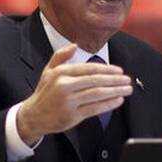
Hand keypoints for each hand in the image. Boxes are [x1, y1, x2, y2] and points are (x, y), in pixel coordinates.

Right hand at [15, 44, 132, 145]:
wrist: (33, 116)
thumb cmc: (45, 92)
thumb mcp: (48, 71)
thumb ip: (60, 56)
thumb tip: (75, 45)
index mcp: (61, 73)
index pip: (89, 69)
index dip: (107, 69)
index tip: (120, 71)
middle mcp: (64, 86)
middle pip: (95, 81)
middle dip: (115, 80)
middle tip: (127, 80)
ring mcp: (68, 102)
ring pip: (97, 94)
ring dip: (115, 91)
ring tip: (127, 89)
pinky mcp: (72, 116)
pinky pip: (95, 109)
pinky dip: (108, 104)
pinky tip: (118, 100)